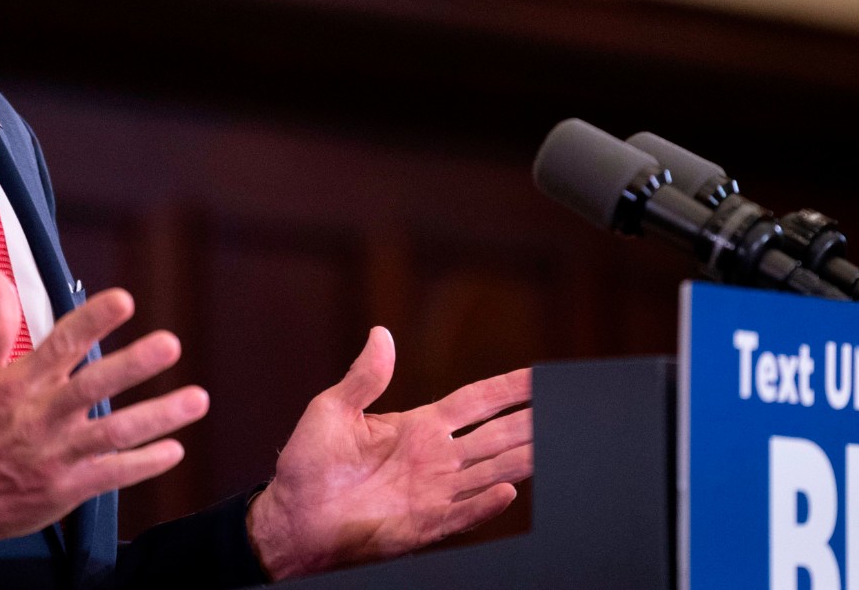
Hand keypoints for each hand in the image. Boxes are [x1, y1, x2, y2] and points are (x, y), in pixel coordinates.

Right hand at [0, 270, 206, 574]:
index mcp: (20, 384)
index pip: (61, 344)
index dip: (92, 320)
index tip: (123, 300)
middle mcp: (42, 416)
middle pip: (93, 386)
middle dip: (134, 365)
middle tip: (170, 344)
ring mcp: (57, 455)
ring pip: (114, 433)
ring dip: (158, 417)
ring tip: (197, 399)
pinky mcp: (67, 488)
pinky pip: (113, 475)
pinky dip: (144, 464)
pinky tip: (175, 449)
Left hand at [246, 327, 532, 578]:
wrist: (292, 517)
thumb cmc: (308, 464)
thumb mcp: (332, 409)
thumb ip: (364, 377)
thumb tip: (381, 334)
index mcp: (418, 427)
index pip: (476, 402)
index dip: (508, 388)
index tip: (540, 375)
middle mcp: (435, 459)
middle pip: (497, 435)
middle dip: (532, 419)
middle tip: (567, 405)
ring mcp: (434, 493)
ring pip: (492, 471)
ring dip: (523, 457)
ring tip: (555, 441)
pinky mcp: (424, 525)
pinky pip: (464, 513)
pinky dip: (486, 505)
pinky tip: (510, 492)